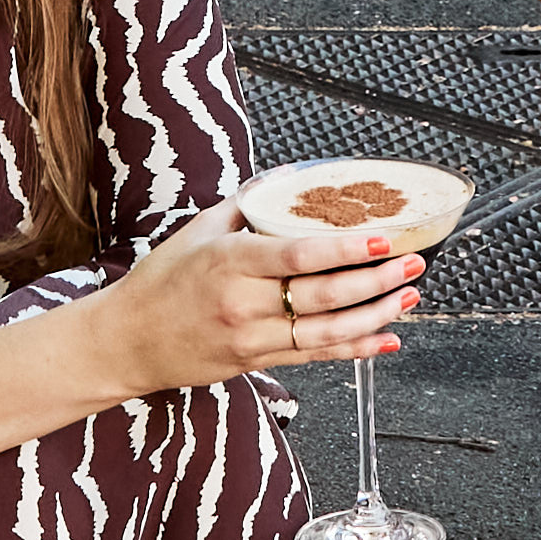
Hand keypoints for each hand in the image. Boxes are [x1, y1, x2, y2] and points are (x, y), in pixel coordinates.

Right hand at [120, 227, 417, 396]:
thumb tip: (288, 177)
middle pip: (323, 296)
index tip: (382, 239)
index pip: (298, 256)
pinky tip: (385, 339)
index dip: (345, 250)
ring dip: (376, 315)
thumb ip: (246, 202)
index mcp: (230, 263)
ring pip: (327, 332)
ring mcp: (252, 338)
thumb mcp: (198, 230)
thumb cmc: (160, 281)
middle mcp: (244, 304)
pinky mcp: (256, 362)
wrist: (126, 342)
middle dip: (376, 280)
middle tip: (413, 263)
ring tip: (409, 296)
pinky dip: (355, 349)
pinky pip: (314, 356)